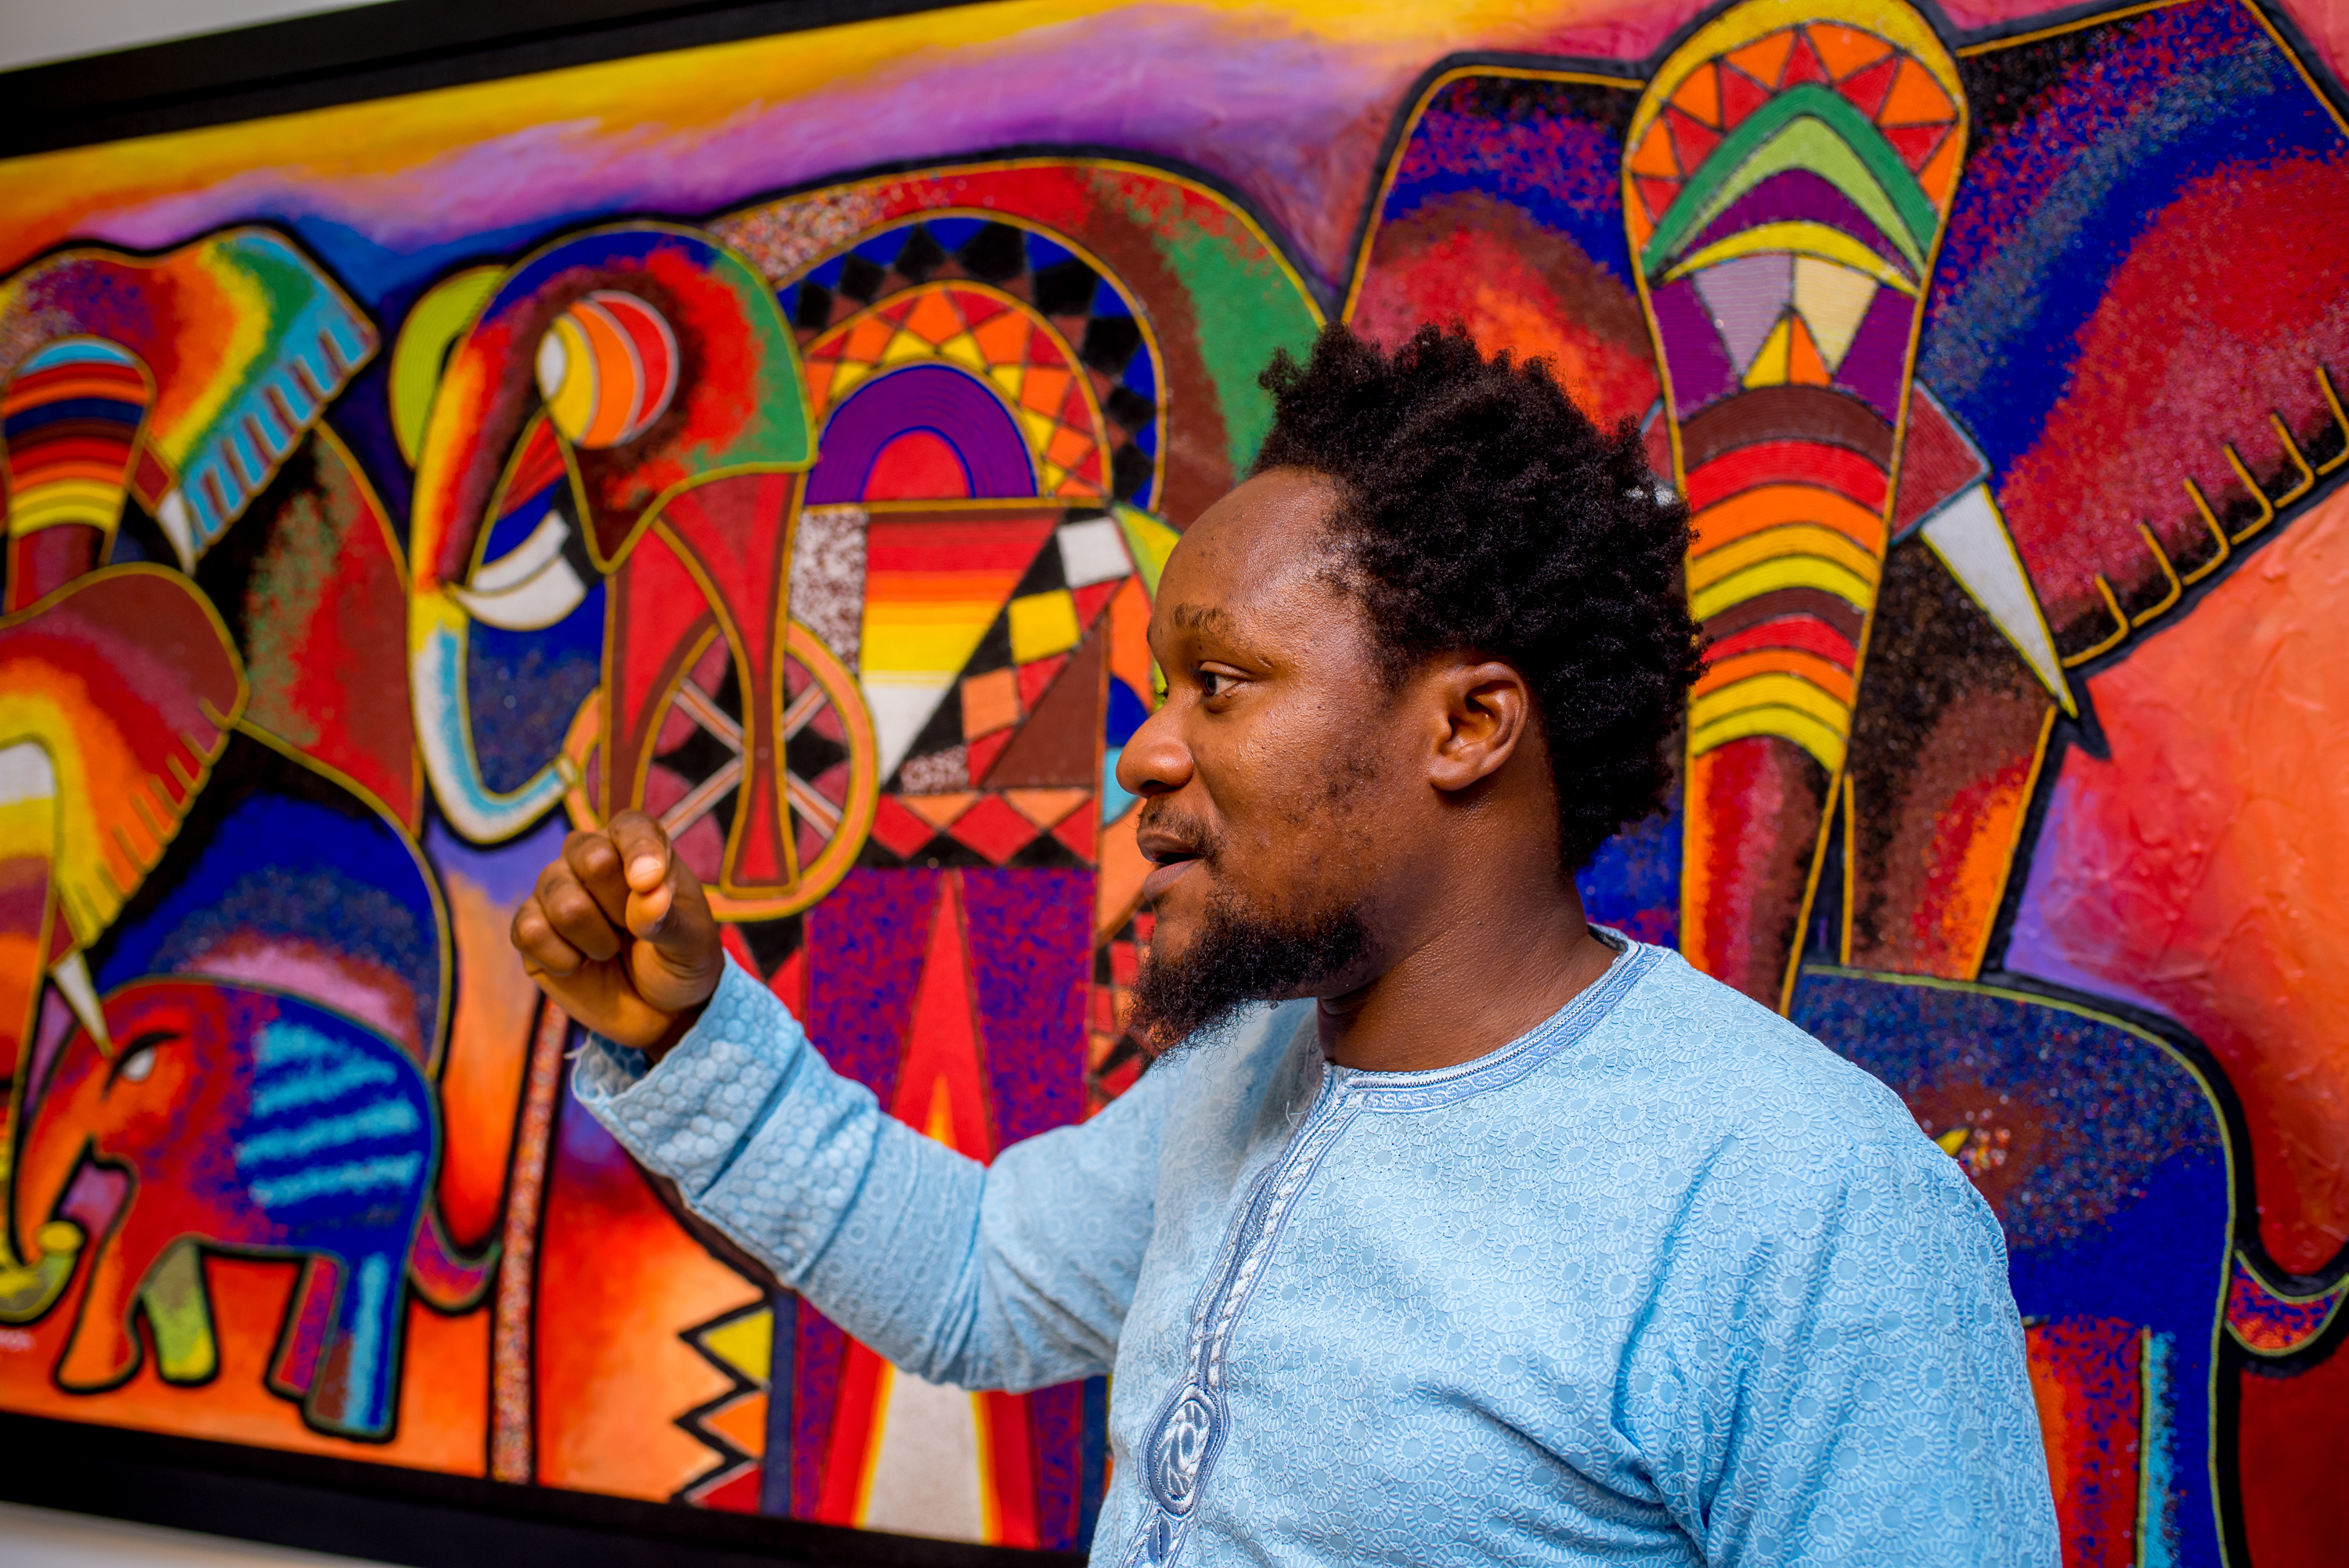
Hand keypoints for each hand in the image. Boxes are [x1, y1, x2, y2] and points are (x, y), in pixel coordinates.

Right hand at [511, 812, 722, 1055]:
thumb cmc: (681, 961)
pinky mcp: (531, 928)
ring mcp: (556, 891)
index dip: (639, 852)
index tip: (649, 883)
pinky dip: (562, 958)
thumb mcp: (692, 944)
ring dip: (596, 939)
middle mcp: (590, 857)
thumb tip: (648, 890)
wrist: (658, 1011)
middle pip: (589, 857)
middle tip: (634, 930)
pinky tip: (579, 965)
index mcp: (639, 847)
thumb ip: (669, 917)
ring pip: (561, 900)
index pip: (631, 828)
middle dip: (619, 906)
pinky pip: (530, 932)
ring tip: (611, 950)